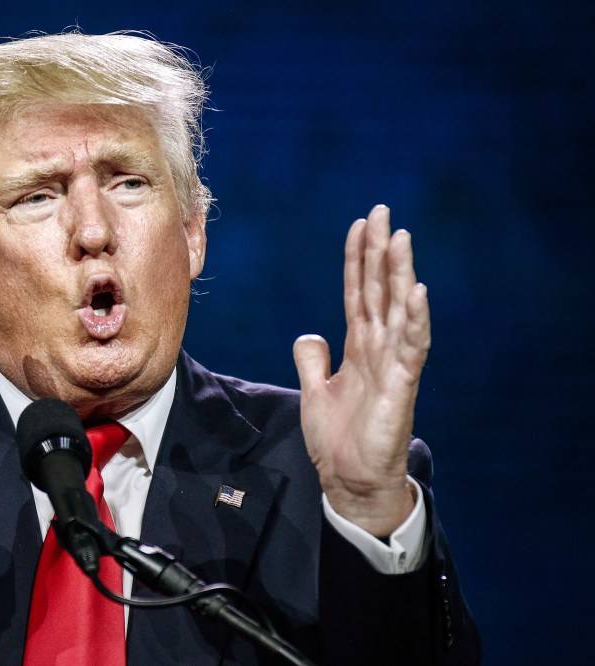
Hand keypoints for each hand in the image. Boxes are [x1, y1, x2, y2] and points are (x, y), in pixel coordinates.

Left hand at [293, 205, 429, 535]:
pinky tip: (417, 291)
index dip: (357, 259)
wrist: (350, 481)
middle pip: (379, 290)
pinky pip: (411, 347)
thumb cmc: (338, 438)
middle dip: (380, 252)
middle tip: (382, 212)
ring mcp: (393, 365)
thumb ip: (312, 360)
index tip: (359, 225)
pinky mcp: (401, 386)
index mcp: (358, 346)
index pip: (358, 292)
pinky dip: (415, 319)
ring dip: (400, 274)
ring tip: (401, 238)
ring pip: (398, 310)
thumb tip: (309, 334)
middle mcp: (379, 348)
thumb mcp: (314, 390)